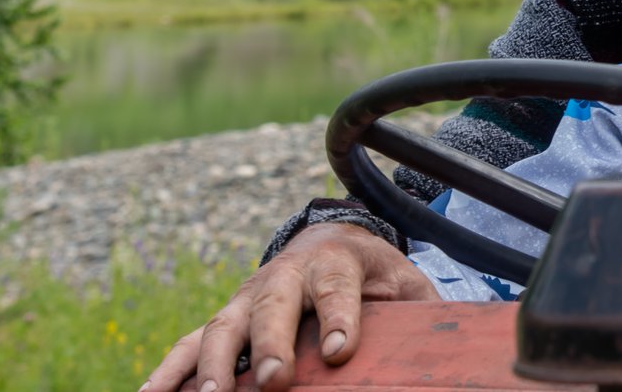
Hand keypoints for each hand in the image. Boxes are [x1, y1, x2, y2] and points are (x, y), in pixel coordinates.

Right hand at [140, 222, 434, 391]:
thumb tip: (455, 342)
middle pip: (274, 308)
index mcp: (337, 264)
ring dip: (213, 364)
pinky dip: (166, 373)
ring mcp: (247, 299)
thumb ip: (421, 311)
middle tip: (273, 380)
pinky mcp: (222, 321)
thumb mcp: (404, 285)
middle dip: (270, 344)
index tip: (343, 350)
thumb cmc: (373, 276)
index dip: (342, 319)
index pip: (340, 290)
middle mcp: (285, 278)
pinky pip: (186, 347)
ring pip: (222, 328)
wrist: (330, 242)